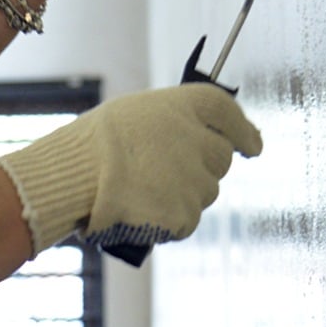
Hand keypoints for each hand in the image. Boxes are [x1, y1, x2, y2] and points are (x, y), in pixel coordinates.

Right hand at [0, 84, 261, 253]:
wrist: (73, 178)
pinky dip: (168, 220)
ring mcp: (194, 180)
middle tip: (164, 173)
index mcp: (185, 106)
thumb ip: (172, 124)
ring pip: (204, 193)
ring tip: (142, 192)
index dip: (243, 130)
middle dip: (202, 168)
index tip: (252, 146)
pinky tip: (140, 211)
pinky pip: (186, 220)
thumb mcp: (134, 115)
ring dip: (182, 195)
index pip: (228, 113)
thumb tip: (195, 141)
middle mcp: (199, 140)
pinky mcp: (184, 214)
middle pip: (220, 159)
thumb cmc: (93, 145)